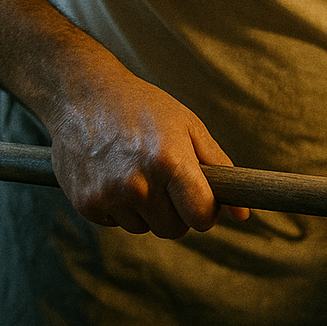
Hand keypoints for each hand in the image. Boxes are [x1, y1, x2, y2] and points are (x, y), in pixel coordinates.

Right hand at [46, 55, 249, 238]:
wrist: (84, 95)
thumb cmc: (143, 107)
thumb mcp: (189, 126)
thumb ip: (219, 168)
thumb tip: (243, 213)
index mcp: (170, 162)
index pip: (201, 217)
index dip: (207, 212)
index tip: (203, 199)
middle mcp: (139, 184)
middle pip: (174, 230)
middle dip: (178, 212)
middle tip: (170, 183)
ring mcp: (109, 196)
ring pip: (145, 228)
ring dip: (147, 210)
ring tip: (138, 171)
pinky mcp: (87, 204)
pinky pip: (117, 223)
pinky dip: (121, 207)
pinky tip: (115, 175)